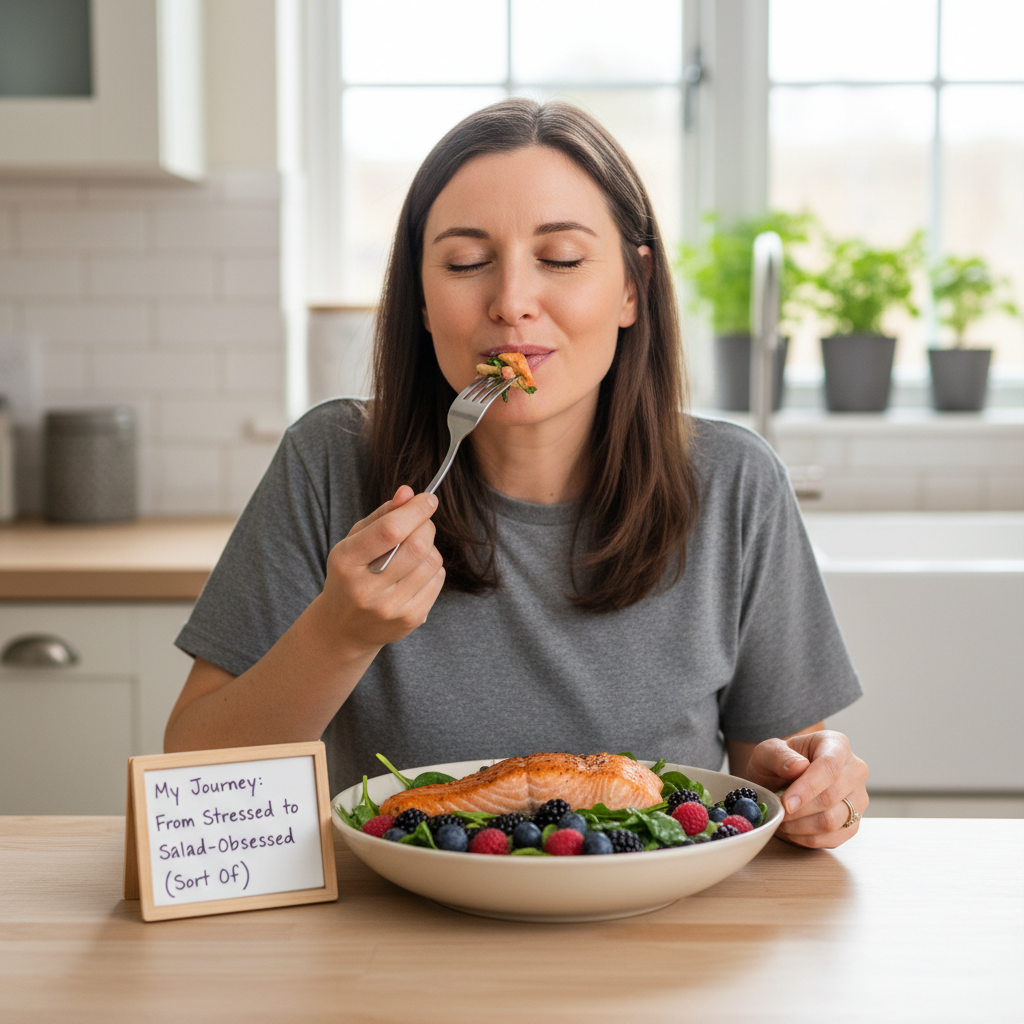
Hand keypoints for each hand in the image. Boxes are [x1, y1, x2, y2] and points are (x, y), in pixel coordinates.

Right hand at [318, 485, 444, 653]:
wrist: (344, 627)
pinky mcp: (410, 619)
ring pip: (432, 562)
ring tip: (413, 551)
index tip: (428, 499)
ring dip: (430, 547)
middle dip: (425, 526)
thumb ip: (381, 516)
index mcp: (347, 562)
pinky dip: (433, 568)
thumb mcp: (354, 542)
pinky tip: (416, 571)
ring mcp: (390, 608)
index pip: (390, 531)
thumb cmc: (351, 575)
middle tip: (420, 523)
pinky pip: (438, 580)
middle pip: (417, 546)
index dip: (415, 510)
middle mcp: (367, 589)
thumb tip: (408, 493)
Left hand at [742, 730, 868, 848]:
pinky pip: (833, 838)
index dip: (808, 788)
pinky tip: (792, 830)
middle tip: (778, 812)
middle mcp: (855, 771)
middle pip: (832, 797)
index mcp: (837, 745)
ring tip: (782, 820)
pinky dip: (807, 838)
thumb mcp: (768, 752)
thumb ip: (779, 756)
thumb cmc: (778, 762)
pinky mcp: (854, 822)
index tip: (786, 803)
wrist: (784, 778)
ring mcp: (859, 798)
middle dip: (799, 810)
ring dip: (801, 827)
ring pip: (834, 821)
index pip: (829, 767)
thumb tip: (798, 766)